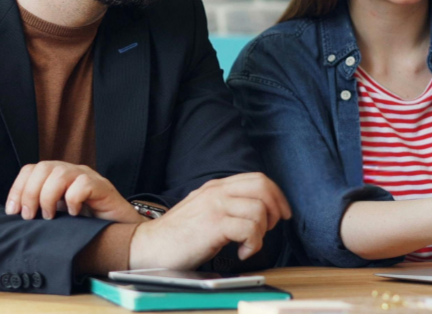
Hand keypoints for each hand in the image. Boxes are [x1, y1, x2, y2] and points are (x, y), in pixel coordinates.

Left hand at [5, 161, 141, 223]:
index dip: (18, 188)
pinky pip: (82, 184)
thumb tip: (14, 215)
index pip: (31, 169)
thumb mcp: (58, 217)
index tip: (13, 212)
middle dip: (30, 193)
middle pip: (43, 167)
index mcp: (56, 176)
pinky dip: (73, 200)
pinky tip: (74, 214)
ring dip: (49, 197)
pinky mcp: (102, 187)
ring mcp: (87, 177)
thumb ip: (39, 210)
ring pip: (60, 173)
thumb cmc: (87, 226)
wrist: (121, 232)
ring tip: (50, 217)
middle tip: (30, 216)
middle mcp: (71, 172)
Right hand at [128, 172, 291, 269]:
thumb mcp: (203, 210)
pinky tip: (241, 252)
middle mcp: (216, 191)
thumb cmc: (176, 235)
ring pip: (259, 209)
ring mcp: (214, 206)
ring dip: (261, 232)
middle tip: (270, 229)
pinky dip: (253, 244)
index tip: (282, 214)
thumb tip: (257, 212)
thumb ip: (226, 204)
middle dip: (276, 209)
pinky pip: (249, 229)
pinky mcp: (213, 224)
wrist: (148, 246)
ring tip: (248, 244)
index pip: (258, 179)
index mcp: (216, 187)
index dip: (277, 196)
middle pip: (262, 186)